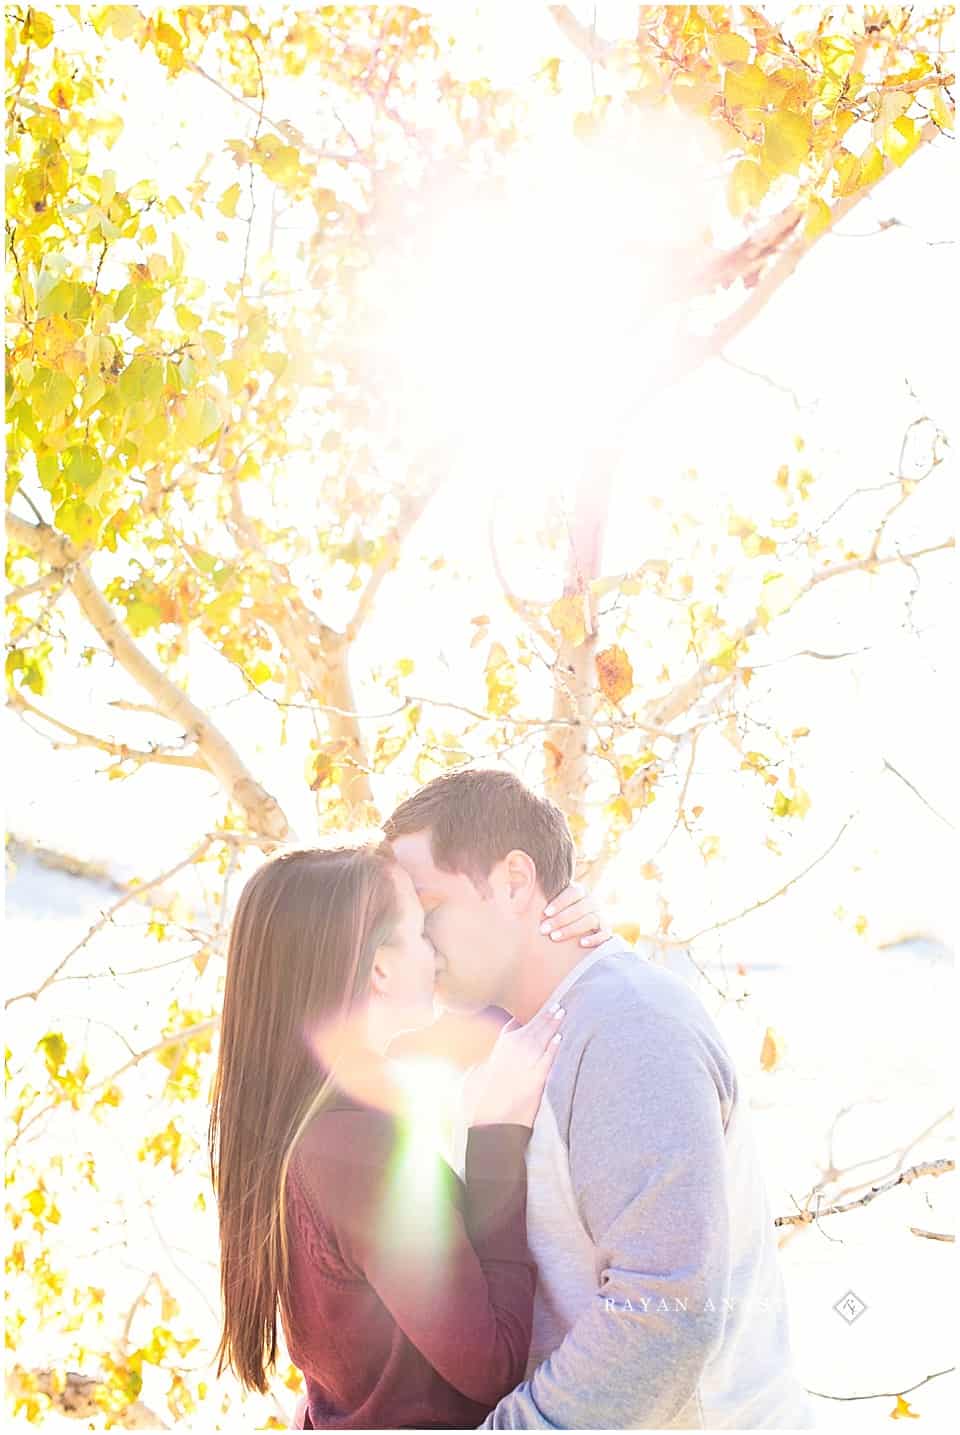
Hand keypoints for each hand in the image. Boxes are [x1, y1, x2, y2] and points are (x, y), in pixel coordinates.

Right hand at [467, 1005, 564, 1129]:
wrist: (490, 1126)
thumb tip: (480, 1067)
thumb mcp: (469, 1083)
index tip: (526, 1017)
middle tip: (554, 1005)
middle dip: (543, 1016)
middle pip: (530, 1028)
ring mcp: (525, 1065)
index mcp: (496, 1052)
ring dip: (552, 1025)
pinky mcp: (537, 1079)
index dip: (520, 1022)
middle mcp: (511, 1054)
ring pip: (541, 1039)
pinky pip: (548, 1059)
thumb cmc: (477, 1107)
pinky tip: (560, 1039)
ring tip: (561, 1013)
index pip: (510, 1030)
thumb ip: (478, 1070)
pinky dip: (554, 1048)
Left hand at [539, 879, 610, 947]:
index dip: (560, 902)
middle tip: (544, 929)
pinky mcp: (606, 931)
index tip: (545, 913)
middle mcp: (592, 901)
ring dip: (572, 928)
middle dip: (561, 918)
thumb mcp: (551, 904)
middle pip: (581, 907)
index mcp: (580, 891)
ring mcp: (601, 916)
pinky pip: (605, 934)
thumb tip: (518, 880)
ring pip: (591, 920)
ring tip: (555, 937)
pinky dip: (595, 938)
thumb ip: (539, 895)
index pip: (574, 892)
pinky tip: (582, 943)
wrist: (574, 927)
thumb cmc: (556, 914)